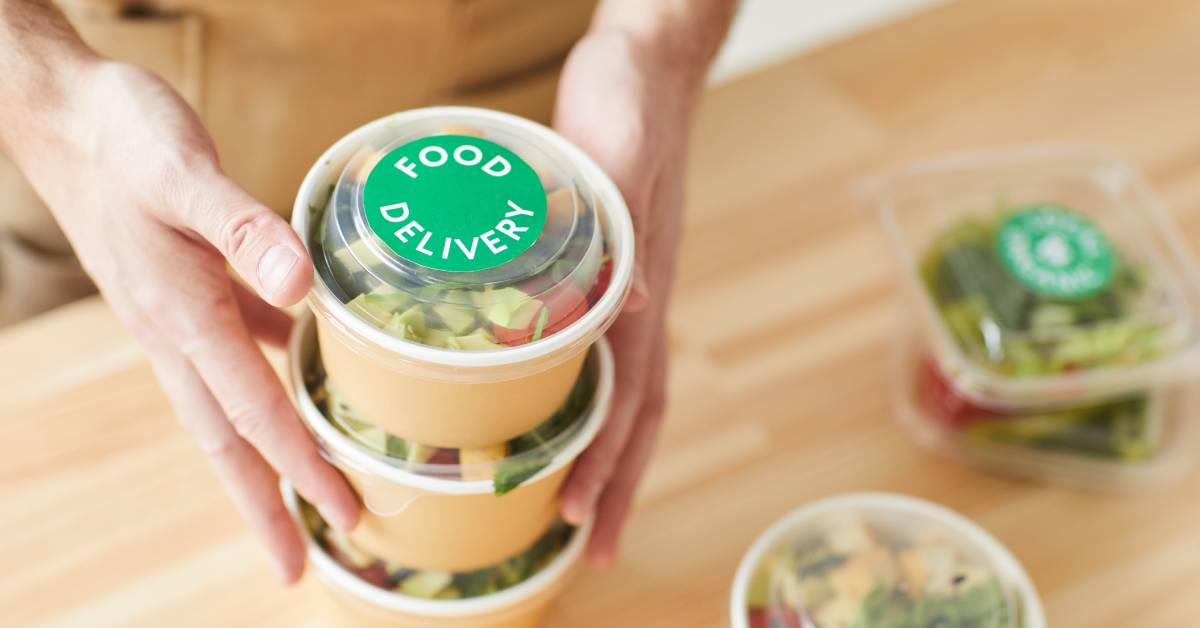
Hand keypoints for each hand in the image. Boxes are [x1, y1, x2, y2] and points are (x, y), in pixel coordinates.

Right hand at [7, 61, 358, 582]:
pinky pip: (241, 349)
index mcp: (182, 317)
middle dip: (266, 504)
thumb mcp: (185, 173)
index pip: (255, 412)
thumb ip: (245, 229)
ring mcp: (181, 316)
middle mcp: (179, 332)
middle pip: (230, 438)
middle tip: (298, 567)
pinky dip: (277, 375)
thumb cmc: (123, 137)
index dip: (302, 466)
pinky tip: (315, 371)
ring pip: (233, 403)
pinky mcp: (190, 288)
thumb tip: (301, 285)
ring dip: (269, 455)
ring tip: (309, 495)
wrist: (66, 113)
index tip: (344, 514)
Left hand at [554, 31, 698, 562]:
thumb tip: (629, 308)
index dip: (607, 455)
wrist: (646, 67)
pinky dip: (590, 399)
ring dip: (608, 454)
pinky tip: (565, 417)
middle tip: (591, 546)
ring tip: (583, 510)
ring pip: (625, 390)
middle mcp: (643, 301)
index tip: (577, 511)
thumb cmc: (629, 102)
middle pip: (637, 410)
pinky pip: (606, 353)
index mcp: (645, 284)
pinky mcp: (611, 272)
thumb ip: (620, 224)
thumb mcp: (619, 153)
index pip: (631, 390)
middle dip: (615, 481)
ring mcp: (632, 290)